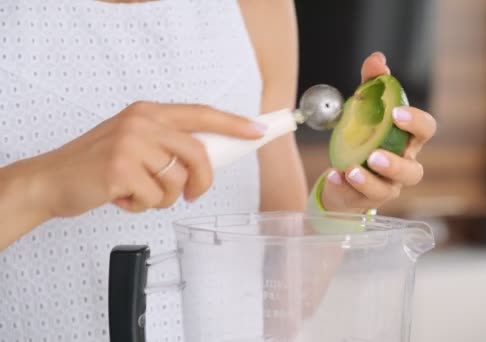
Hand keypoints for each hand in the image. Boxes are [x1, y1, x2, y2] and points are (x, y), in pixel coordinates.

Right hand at [27, 101, 264, 217]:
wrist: (50, 179)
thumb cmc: (97, 164)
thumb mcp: (133, 141)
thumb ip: (167, 143)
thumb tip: (209, 159)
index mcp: (148, 112)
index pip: (201, 113)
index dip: (233, 123)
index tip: (257, 131)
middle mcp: (141, 122)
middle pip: (198, 153)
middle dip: (202, 180)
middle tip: (193, 194)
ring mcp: (130, 144)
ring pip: (178, 179)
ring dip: (164, 197)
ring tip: (141, 193)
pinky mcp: (120, 169)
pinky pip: (156, 198)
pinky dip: (143, 206)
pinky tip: (123, 198)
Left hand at [321, 52, 436, 212]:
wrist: (344, 173)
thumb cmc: (363, 138)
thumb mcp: (365, 109)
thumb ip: (372, 85)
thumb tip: (377, 59)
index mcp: (407, 141)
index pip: (426, 131)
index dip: (415, 122)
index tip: (395, 113)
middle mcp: (404, 165)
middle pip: (415, 171)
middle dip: (396, 163)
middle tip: (375, 154)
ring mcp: (387, 186)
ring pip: (389, 189)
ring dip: (371, 180)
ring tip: (352, 169)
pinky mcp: (367, 200)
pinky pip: (360, 197)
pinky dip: (345, 185)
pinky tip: (334, 175)